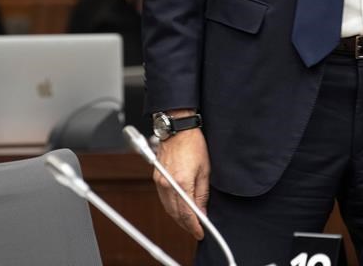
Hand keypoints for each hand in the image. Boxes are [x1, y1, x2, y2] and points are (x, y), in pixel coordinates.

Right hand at [154, 125, 209, 239]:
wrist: (178, 129)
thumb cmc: (194, 145)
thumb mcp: (205, 170)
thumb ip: (202, 194)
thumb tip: (202, 212)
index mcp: (181, 183)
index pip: (187, 213)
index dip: (194, 226)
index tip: (200, 232)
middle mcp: (167, 184)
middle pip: (175, 213)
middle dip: (186, 224)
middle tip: (196, 229)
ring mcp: (160, 181)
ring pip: (168, 208)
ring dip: (178, 217)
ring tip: (189, 221)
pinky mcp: (156, 177)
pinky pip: (163, 199)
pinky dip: (171, 207)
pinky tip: (179, 208)